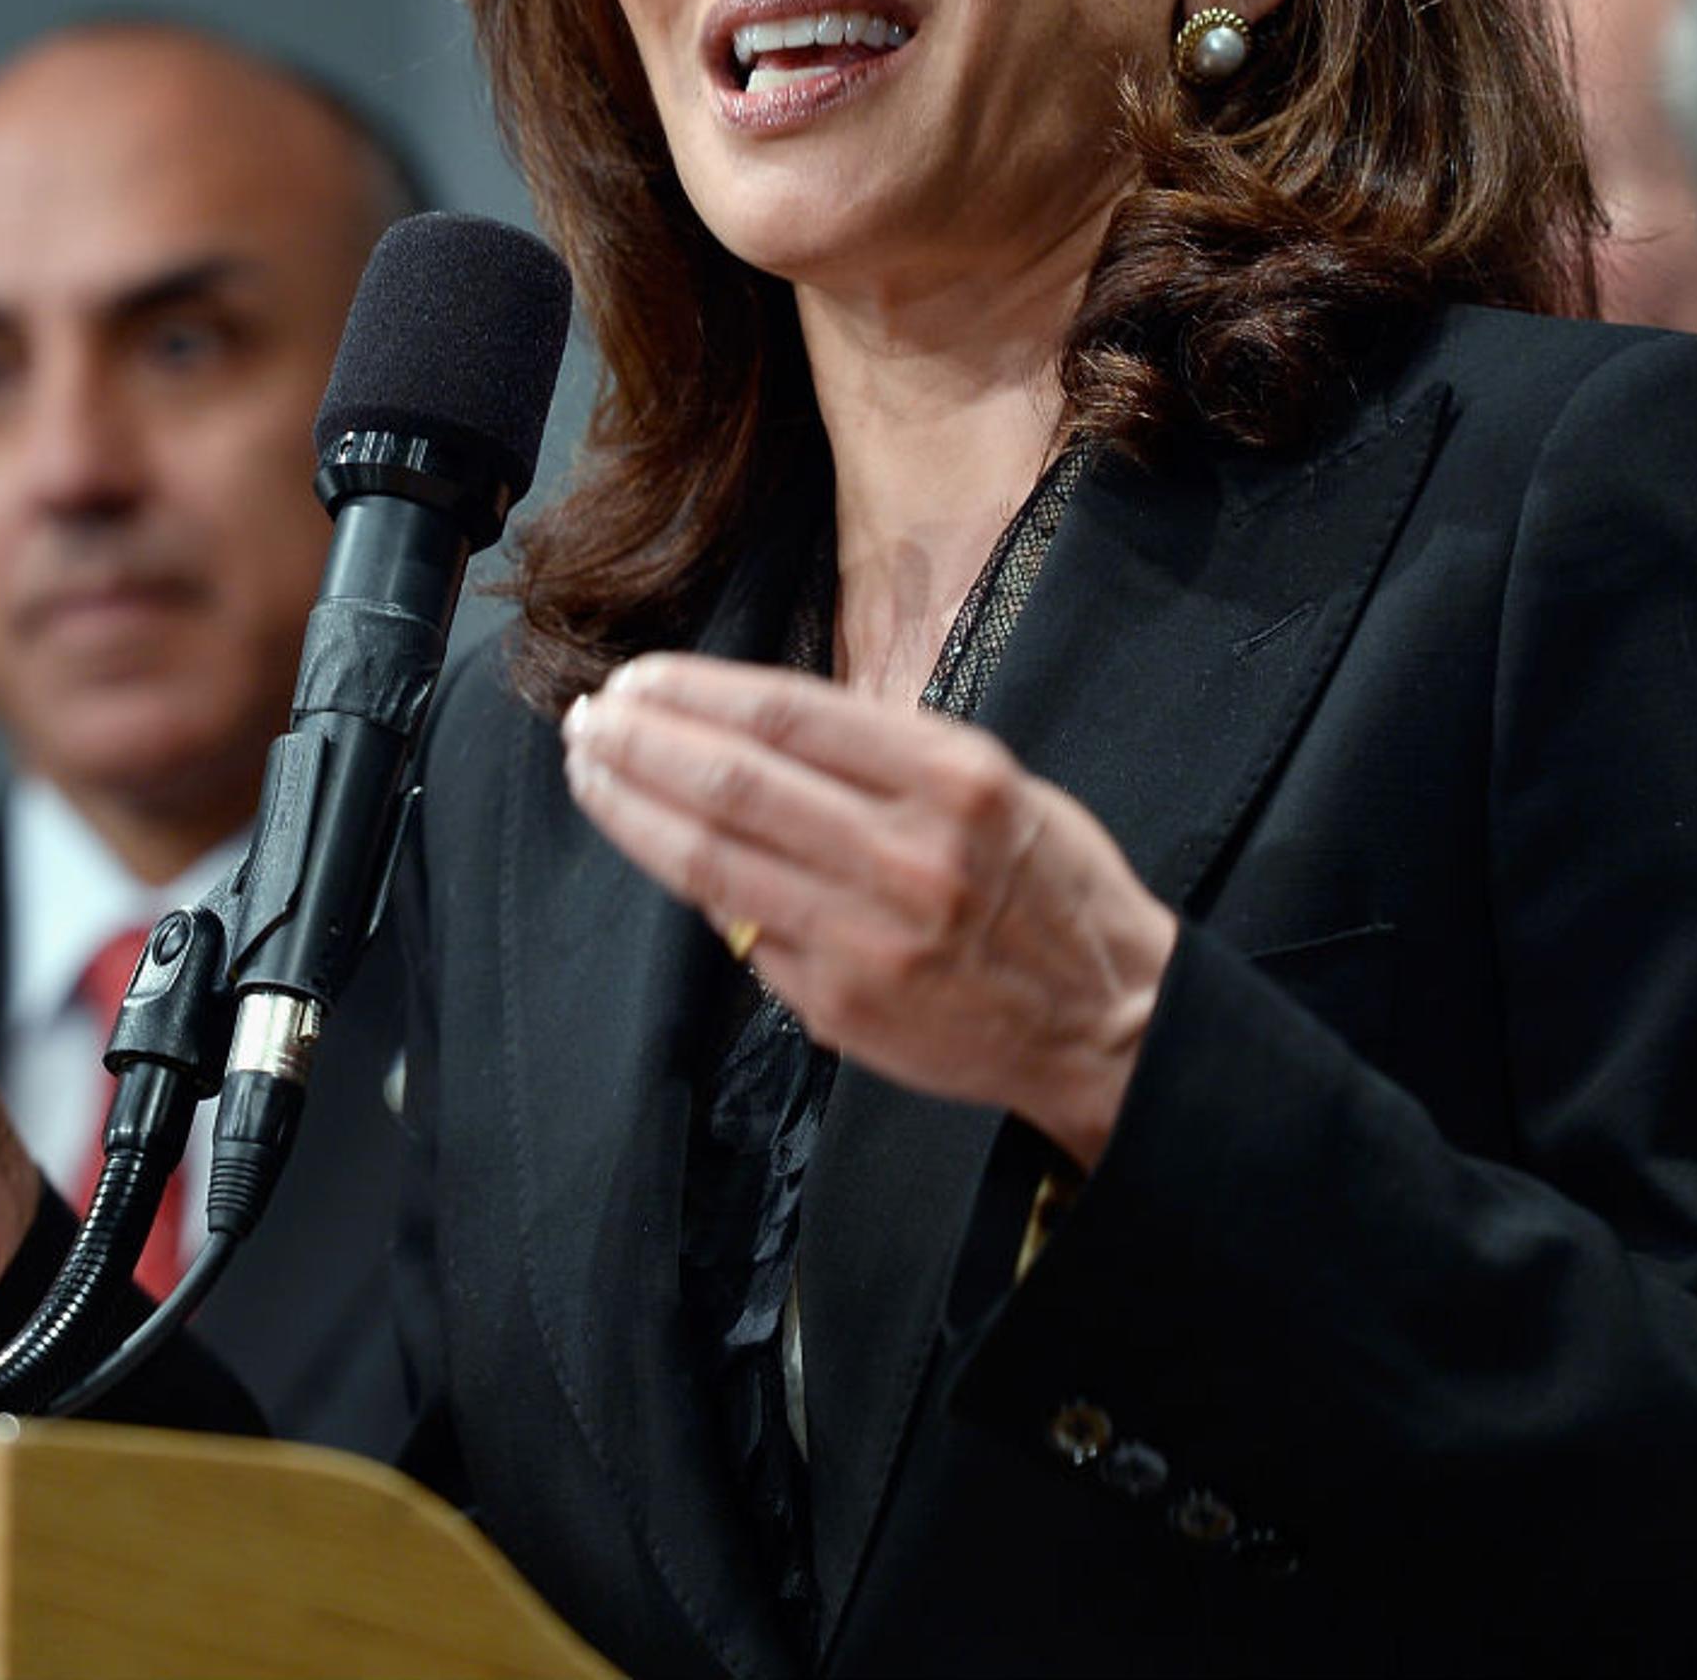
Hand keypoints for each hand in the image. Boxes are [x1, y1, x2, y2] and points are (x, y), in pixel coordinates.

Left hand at [561, 655, 1177, 1168]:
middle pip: (733, 780)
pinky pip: (743, 930)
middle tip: (590, 716)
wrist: (1106, 1019)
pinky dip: (689, 882)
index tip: (639, 677)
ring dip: (635, 809)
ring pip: (715, 857)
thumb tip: (755, 730)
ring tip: (590, 770)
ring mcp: (867, 934)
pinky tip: (651, 846)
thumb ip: (882, 754)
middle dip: (643, 742)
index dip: (694, 691)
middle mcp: (906, 850)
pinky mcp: (840, 1002)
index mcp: (949, 776)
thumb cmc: (1048, 887)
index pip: (785, 713)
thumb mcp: (991, 781)